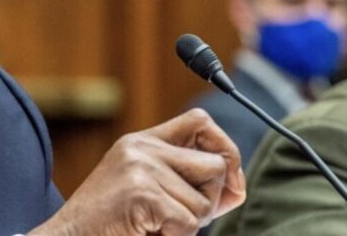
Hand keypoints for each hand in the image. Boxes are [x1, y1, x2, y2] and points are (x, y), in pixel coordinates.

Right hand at [29, 109, 245, 235]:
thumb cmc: (108, 225)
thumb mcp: (147, 191)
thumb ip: (187, 183)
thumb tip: (237, 188)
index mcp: (140, 142)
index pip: (200, 122)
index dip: (224, 148)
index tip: (227, 181)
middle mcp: (140, 147)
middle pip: (214, 165)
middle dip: (209, 200)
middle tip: (173, 217)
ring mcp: (140, 167)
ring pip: (204, 201)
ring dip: (189, 226)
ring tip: (153, 226)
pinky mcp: (140, 192)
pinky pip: (188, 223)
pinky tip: (146, 232)